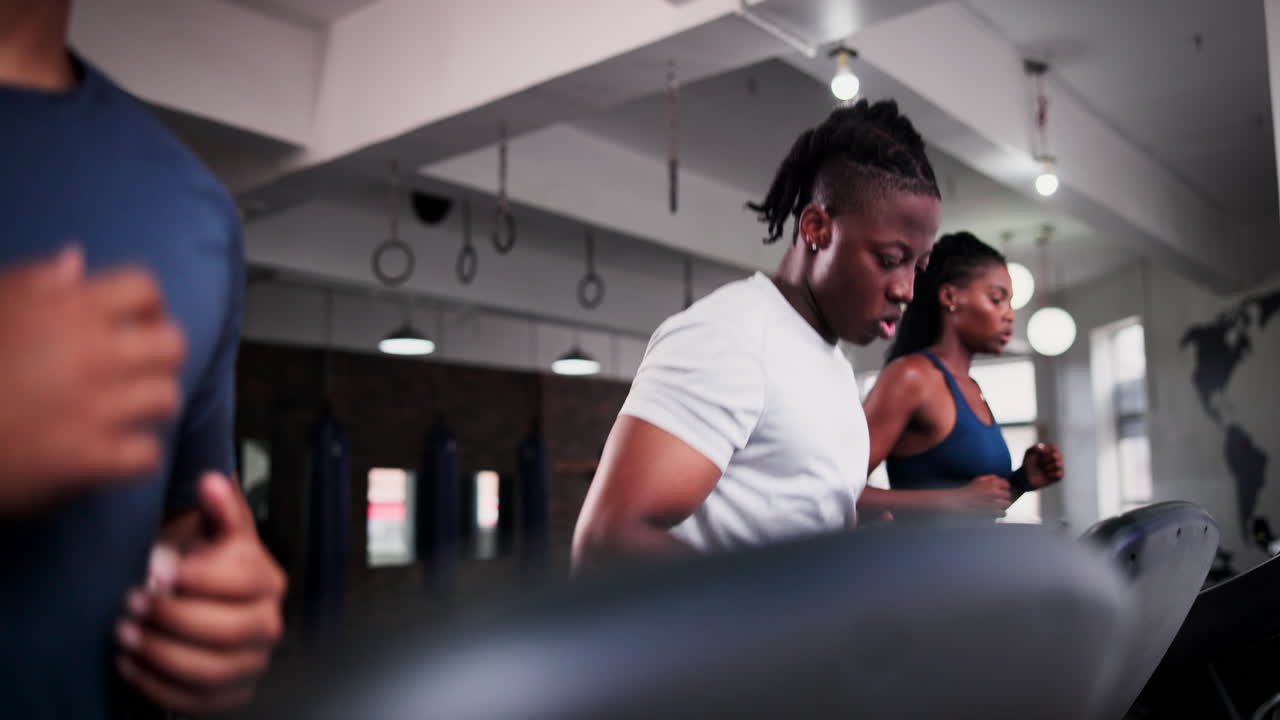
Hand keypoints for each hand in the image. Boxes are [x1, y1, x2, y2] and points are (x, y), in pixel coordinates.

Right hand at [0, 246, 184, 512]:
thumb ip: (36, 282)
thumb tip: (76, 259)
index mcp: (66, 308)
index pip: (143, 289)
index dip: (147, 305)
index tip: (137, 322)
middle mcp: (91, 353)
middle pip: (171, 343)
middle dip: (157, 355)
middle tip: (137, 369)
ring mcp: (95, 407)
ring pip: (166, 397)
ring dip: (148, 404)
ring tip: (125, 410)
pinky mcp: (89, 459)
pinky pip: (146, 454)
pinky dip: (134, 456)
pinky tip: (113, 453)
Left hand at [116, 472, 286, 713]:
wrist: (200, 601)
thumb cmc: (203, 564)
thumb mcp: (212, 529)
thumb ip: (218, 507)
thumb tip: (212, 482)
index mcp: (267, 580)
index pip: (242, 582)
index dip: (200, 579)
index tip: (161, 572)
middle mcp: (268, 623)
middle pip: (229, 630)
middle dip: (175, 619)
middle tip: (134, 604)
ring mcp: (252, 662)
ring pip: (212, 670)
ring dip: (162, 655)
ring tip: (125, 635)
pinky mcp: (232, 692)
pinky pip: (198, 700)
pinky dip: (159, 687)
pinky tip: (131, 665)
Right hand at [950, 475, 1012, 515]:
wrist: (957, 502)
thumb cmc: (966, 491)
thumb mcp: (978, 480)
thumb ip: (990, 478)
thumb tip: (1000, 479)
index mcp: (991, 483)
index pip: (1006, 484)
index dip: (1004, 487)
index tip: (1001, 491)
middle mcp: (994, 491)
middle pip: (1008, 494)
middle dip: (1003, 497)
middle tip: (996, 499)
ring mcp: (994, 502)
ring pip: (1007, 504)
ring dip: (1002, 505)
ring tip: (994, 506)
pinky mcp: (992, 512)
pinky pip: (1003, 513)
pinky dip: (999, 513)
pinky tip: (993, 512)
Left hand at [1023, 443, 1064, 488]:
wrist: (1027, 477)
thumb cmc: (1029, 463)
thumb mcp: (1029, 453)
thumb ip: (1035, 448)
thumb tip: (1043, 446)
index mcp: (1050, 450)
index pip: (1053, 447)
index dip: (1047, 450)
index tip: (1040, 454)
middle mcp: (1056, 457)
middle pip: (1057, 455)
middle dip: (1046, 459)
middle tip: (1040, 462)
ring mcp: (1058, 467)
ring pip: (1058, 464)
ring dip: (1048, 467)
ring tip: (1043, 468)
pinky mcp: (1059, 476)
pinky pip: (1059, 474)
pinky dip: (1052, 474)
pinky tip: (1047, 474)